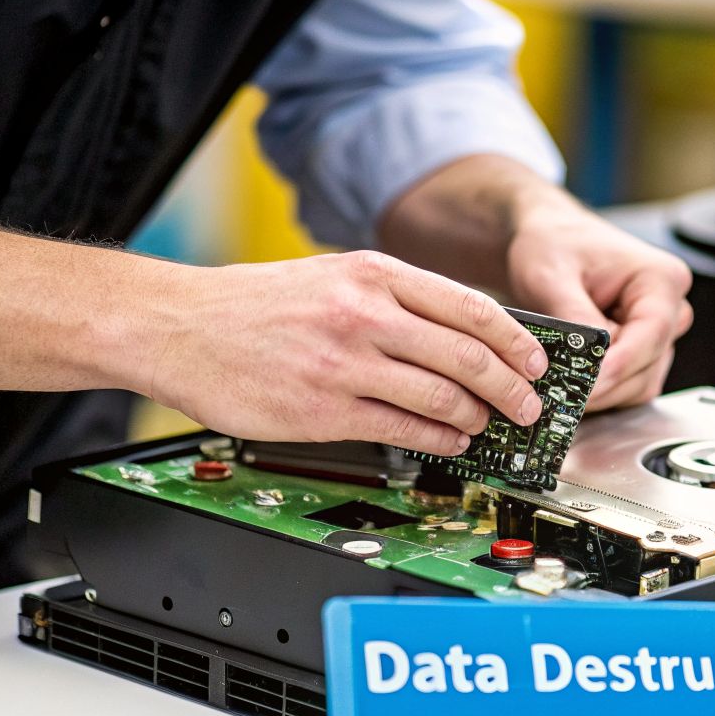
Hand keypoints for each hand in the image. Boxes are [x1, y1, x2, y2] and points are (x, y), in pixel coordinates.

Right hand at [141, 250, 547, 454]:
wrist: (177, 326)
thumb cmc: (253, 305)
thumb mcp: (332, 277)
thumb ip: (394, 300)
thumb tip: (463, 334)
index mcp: (373, 274)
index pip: (471, 308)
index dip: (516, 341)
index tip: (537, 362)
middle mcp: (364, 314)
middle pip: (468, 356)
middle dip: (511, 388)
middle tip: (528, 406)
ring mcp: (344, 365)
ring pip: (441, 396)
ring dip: (475, 417)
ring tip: (486, 425)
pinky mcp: (322, 410)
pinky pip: (401, 429)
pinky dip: (438, 439)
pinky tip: (449, 441)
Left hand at [505, 201, 693, 408]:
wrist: (547, 243)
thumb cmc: (553, 245)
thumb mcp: (551, 276)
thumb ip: (572, 317)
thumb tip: (585, 361)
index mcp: (660, 279)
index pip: (651, 335)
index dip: (618, 366)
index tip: (586, 387)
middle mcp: (671, 308)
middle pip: (648, 366)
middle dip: (604, 384)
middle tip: (558, 392)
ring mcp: (659, 333)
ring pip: (640, 383)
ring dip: (602, 391)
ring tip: (559, 384)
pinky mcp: (643, 352)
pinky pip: (629, 385)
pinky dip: (601, 389)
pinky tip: (570, 380)